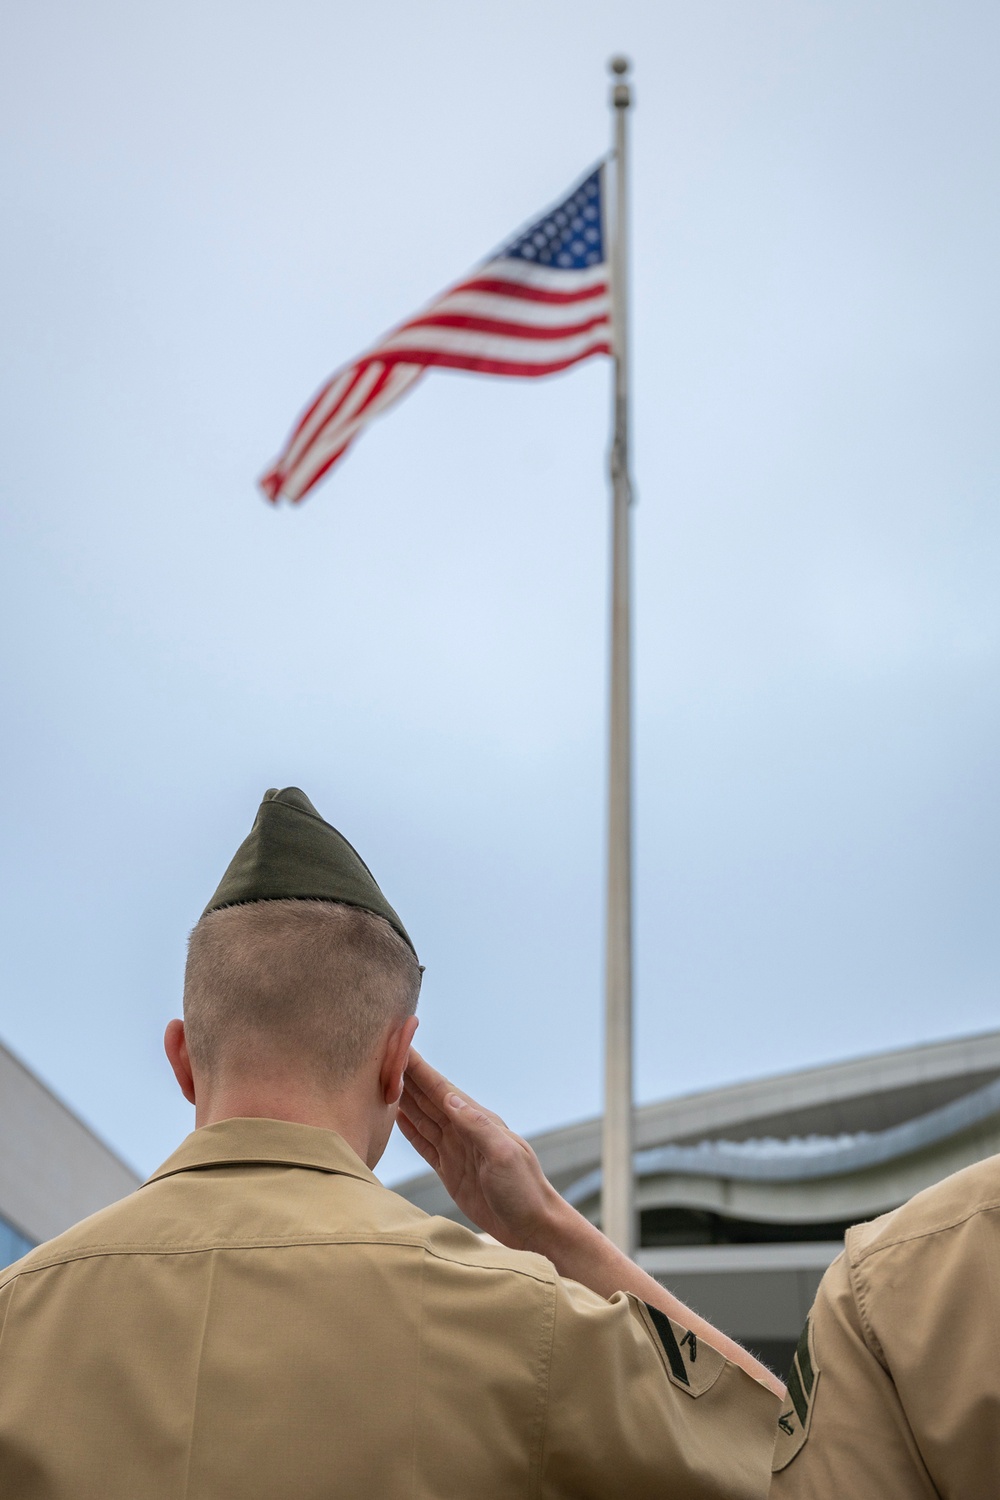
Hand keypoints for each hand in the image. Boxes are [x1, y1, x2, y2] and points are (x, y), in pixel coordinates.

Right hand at [397, 1050, 565, 1251]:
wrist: (531, 1226)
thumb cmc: (524, 1189)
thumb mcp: (503, 1154)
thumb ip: (476, 1126)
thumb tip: (449, 1097)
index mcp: (478, 1121)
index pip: (442, 1089)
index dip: (420, 1068)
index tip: (401, 1046)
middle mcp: (464, 1130)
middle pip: (428, 1099)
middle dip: (406, 1077)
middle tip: (381, 1056)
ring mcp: (456, 1149)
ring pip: (422, 1118)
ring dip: (403, 1099)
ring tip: (381, 1081)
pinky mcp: (449, 1170)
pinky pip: (424, 1144)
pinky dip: (408, 1129)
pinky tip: (396, 1117)